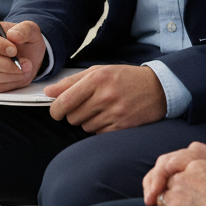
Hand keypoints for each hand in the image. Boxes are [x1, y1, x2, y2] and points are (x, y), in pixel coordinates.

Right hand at [0, 19, 43, 91]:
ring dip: (10, 76)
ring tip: (24, 70)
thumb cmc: (24, 41)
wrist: (25, 56)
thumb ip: (25, 29)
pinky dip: (8, 84)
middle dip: (8, 65)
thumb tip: (13, 35)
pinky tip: (16, 77)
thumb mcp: (31, 31)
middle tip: (26, 65)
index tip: (13, 50)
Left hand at [45, 64, 167, 133]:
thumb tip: (48, 92)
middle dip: (73, 114)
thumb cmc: (125, 78)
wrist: (157, 88)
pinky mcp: (122, 126)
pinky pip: (98, 133)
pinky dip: (99, 128)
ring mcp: (115, 112)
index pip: (65, 100)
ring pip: (85, 126)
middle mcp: (105, 95)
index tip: (56, 110)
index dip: (55, 109)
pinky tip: (109, 117)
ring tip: (100, 110)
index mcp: (97, 79)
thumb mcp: (98, 71)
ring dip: (87, 121)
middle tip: (84, 106)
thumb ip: (71, 81)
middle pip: (73, 116)